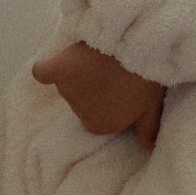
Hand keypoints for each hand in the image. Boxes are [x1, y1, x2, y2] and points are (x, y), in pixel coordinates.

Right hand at [31, 40, 165, 149]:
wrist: (134, 44)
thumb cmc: (147, 76)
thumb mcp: (153, 105)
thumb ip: (148, 130)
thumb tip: (149, 149)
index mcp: (103, 126)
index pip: (100, 118)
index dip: (110, 103)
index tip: (121, 88)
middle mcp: (81, 114)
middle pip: (83, 103)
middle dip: (94, 90)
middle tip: (112, 70)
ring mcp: (67, 91)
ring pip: (69, 86)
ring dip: (80, 74)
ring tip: (100, 56)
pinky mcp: (58, 69)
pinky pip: (42, 73)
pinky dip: (46, 70)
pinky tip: (55, 65)